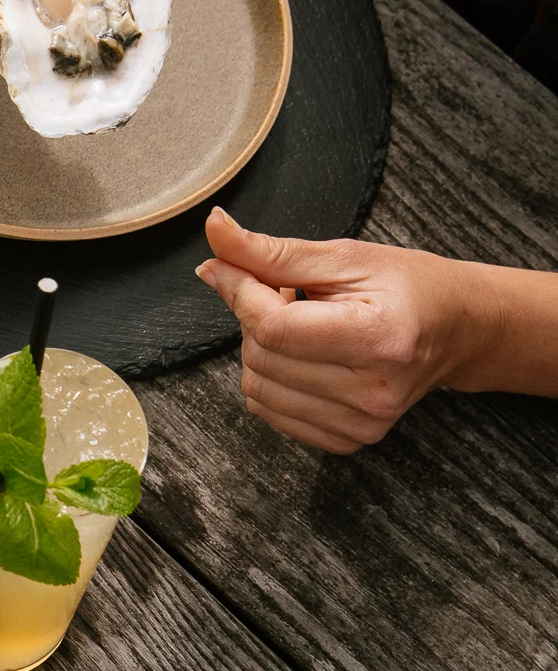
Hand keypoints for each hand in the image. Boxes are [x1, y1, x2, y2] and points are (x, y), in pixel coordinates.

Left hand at [197, 207, 502, 453]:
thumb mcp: (344, 257)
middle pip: (261, 358)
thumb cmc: (407, 286)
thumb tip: (214, 231)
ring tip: (303, 327)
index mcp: (380, 338)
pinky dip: (272, 380)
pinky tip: (305, 357)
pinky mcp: (347, 440)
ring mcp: (361, 423)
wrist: (456, 330)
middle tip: (291, 297)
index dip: (241, 293)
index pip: (274, 328)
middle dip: (257, 320)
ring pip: (257, 388)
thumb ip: (271, 252)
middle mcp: (372, 390)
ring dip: (263, 351)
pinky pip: (269, 411)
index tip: (233, 269)